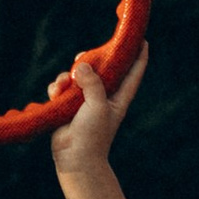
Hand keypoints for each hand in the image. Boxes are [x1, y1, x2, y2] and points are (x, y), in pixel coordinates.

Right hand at [49, 44, 146, 183]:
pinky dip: (57, 87)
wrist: (75, 159)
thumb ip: (93, 83)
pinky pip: (61, 87)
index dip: (139, 55)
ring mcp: (84, 100)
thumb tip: (81, 66)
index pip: (134, 72)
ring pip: (77, 76)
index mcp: (119, 97)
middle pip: (102, 68)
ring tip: (64, 83)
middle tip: (83, 56)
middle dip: (93, 59)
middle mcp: (103, 96)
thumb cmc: (93, 135)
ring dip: (68, 76)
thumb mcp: (99, 105)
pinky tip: (56, 93)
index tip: (142, 39)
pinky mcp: (67, 105)